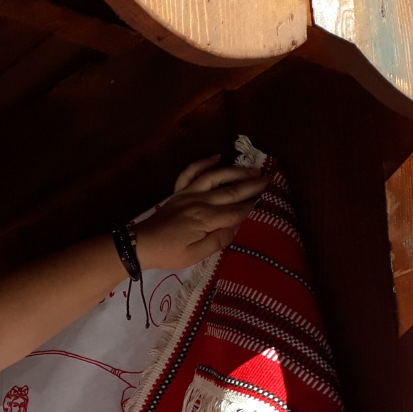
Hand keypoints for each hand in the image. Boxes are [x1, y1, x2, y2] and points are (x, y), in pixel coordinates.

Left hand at [132, 155, 269, 271]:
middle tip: (270, 178)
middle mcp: (200, 202)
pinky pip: (191, 172)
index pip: (237, 212)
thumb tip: (237, 228)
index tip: (269, 200)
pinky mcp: (178, 192)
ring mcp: (188, 194)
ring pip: (216, 177)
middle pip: (232, 191)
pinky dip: (203, 162)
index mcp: (206, 219)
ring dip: (235, 171)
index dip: (253, 207)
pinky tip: (217, 157)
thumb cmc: (169, 253)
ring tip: (252, 169)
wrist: (142, 244)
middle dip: (253, 185)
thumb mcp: (196, 255)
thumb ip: (218, 241)